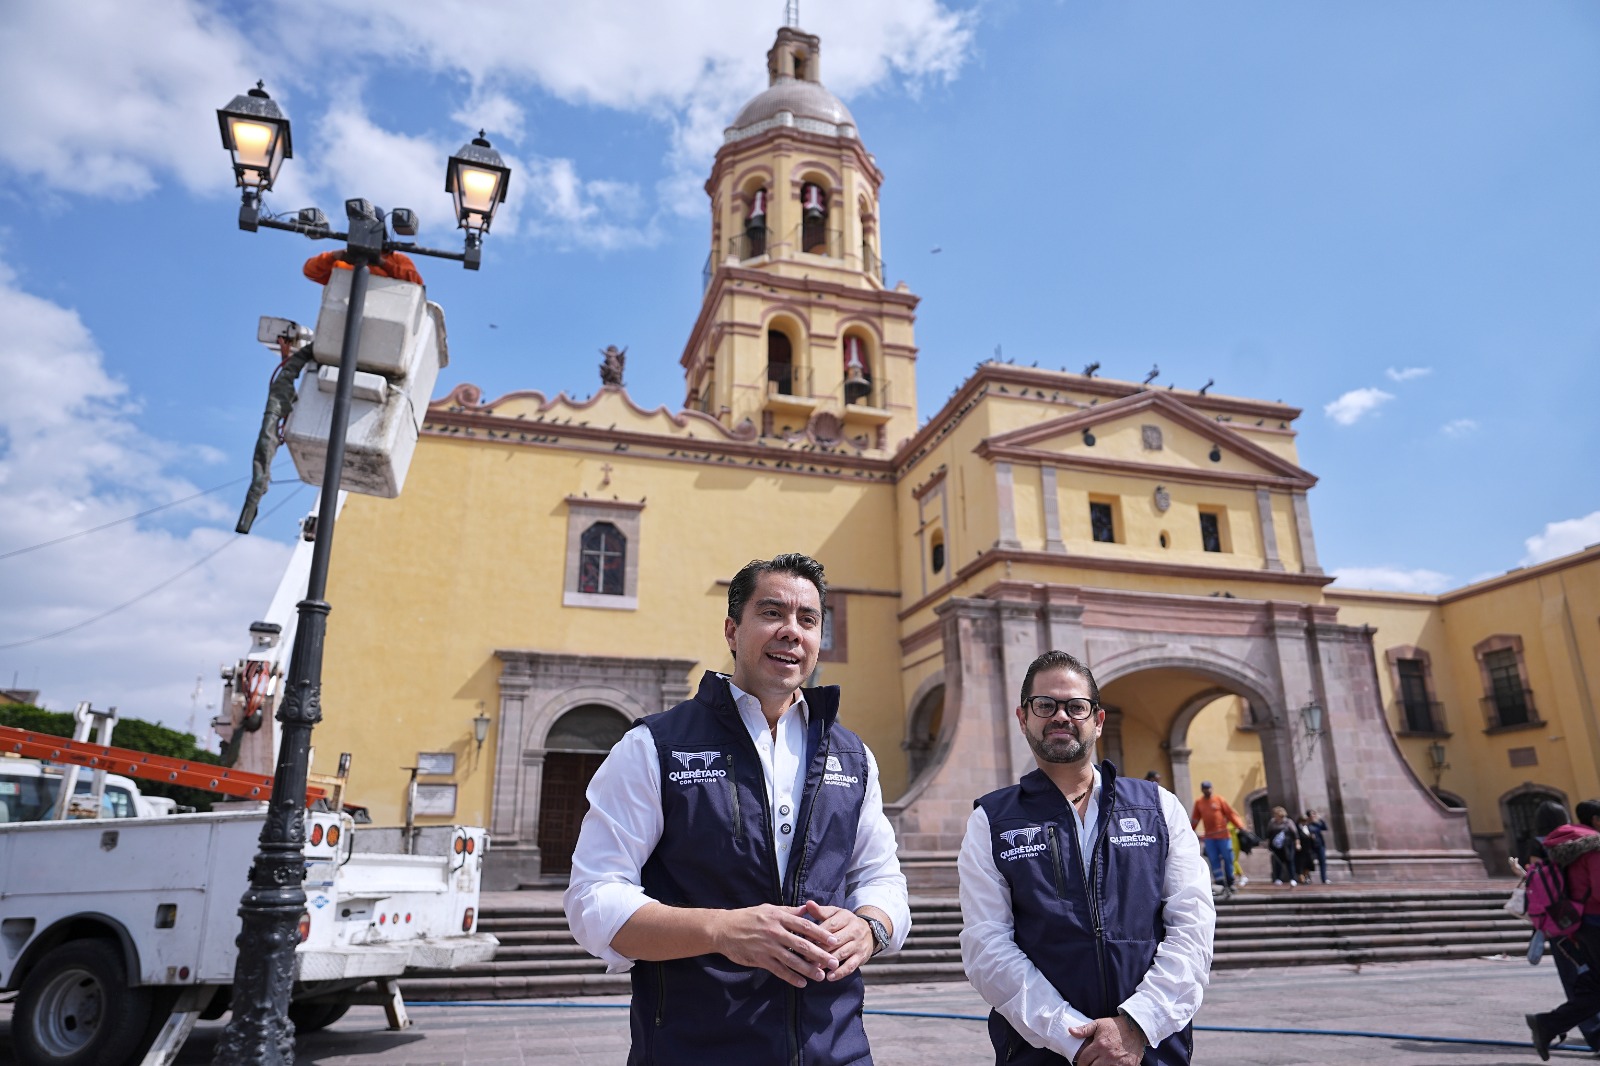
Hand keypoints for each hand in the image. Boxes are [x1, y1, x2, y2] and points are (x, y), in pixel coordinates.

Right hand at [710, 903, 840, 987]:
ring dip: (808, 969)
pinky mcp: (760, 959)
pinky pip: (779, 970)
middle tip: (834, 961)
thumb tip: (808, 909)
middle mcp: (775, 932)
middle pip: (802, 945)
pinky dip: (791, 978)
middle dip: (820, 954)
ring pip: (792, 960)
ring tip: (821, 976)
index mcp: (779, 917)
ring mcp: (768, 946)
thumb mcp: (769, 909)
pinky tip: (801, 983)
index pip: (805, 926)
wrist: (724, 929)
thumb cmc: (748, 917)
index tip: (834, 940)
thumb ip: (789, 911)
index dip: (821, 933)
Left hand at [798, 901, 878, 980]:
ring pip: (842, 953)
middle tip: (804, 958)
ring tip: (814, 969)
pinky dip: (840, 973)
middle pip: (835, 941)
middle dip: (819, 950)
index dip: (816, 934)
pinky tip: (829, 977)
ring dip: (827, 962)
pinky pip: (851, 966)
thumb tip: (808, 903)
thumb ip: (820, 911)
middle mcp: (854, 930)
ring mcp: (858, 944)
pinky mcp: (862, 956)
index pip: (829, 925)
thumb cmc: (845, 922)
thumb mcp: (835, 914)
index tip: (803, 941)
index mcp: (845, 917)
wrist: (869, 931)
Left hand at [1067, 1014, 1145, 1065]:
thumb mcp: (1099, 1024)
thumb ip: (1084, 1029)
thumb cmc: (1115, 1026)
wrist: (1136, 1028)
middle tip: (1088, 1065)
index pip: (1084, 1060)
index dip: (1080, 1063)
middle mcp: (1108, 1055)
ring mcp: (1118, 1063)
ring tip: (1097, 1064)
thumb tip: (1070, 1031)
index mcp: (1099, 1045)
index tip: (1081, 1064)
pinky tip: (1109, 1065)